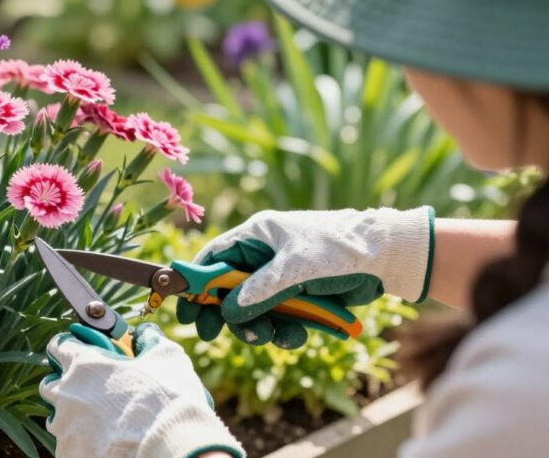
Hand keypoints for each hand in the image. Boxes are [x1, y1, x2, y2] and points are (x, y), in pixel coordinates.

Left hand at [41, 323, 243, 457]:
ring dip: (71, 415)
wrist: (170, 448)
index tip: (80, 354)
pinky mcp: (67, 453)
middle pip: (51, 383)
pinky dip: (78, 441)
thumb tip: (145, 333)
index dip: (70, 348)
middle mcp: (66, 393)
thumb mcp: (165, 358)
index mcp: (83, 363)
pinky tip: (101, 441)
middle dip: (66, 384)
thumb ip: (149, 340)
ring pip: (56, 416)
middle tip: (91, 390)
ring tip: (98, 421)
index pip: (58, 346)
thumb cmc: (166, 400)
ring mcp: (64, 426)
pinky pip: (65, 443)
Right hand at [178, 207, 432, 347]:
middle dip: (224, 313)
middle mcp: (263, 257)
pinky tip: (298, 335)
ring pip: (252, 310)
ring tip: (272, 335)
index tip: (185, 306)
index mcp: (257, 236)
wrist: (385, 258)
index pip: (214, 257)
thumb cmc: (339, 248)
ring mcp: (280, 279)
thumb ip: (259, 290)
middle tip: (212, 334)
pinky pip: (278, 319)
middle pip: (227, 289)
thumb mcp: (295, 268)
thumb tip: (227, 311)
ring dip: (258, 326)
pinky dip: (284, 331)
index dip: (196, 281)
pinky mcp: (297, 298)